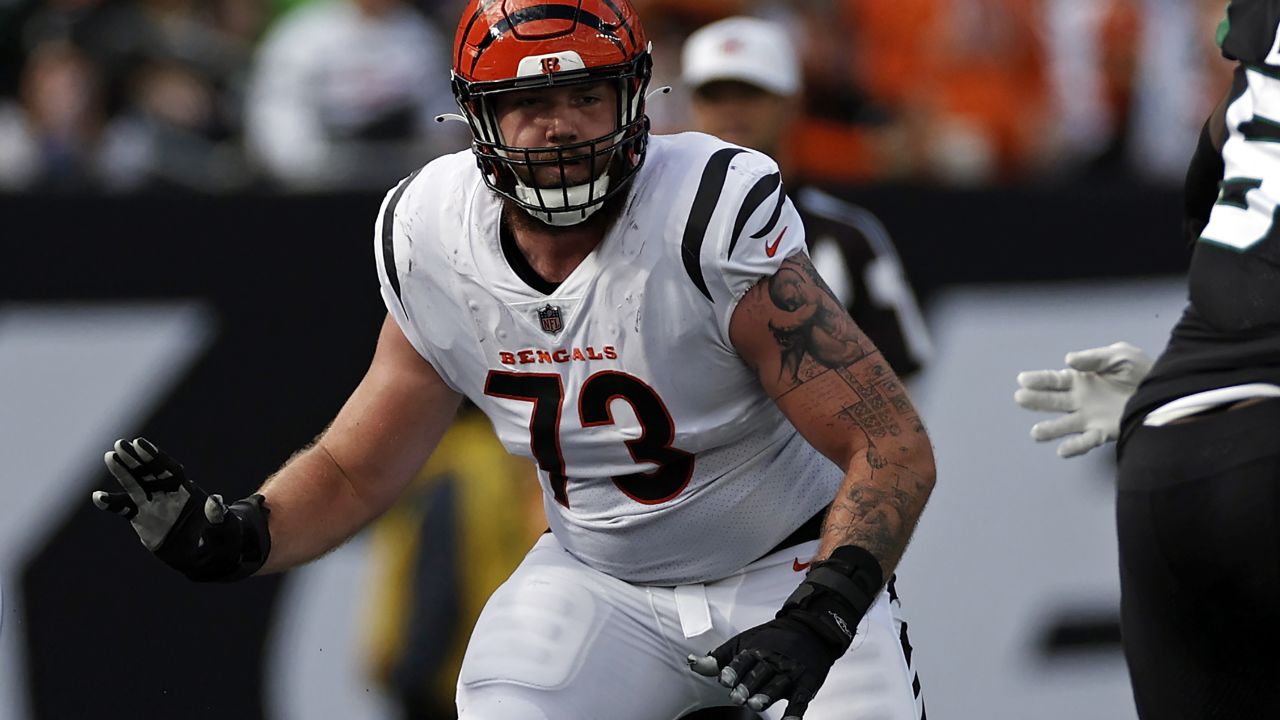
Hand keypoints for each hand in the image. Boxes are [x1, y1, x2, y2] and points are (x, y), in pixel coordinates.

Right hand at [93, 437, 269, 580]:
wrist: (209, 556)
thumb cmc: (221, 538)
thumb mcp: (224, 528)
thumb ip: (218, 515)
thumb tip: (217, 501)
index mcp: (187, 491)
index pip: (168, 469)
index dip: (155, 457)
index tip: (140, 444)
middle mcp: (168, 493)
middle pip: (149, 472)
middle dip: (136, 459)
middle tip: (120, 444)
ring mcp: (153, 505)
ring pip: (135, 485)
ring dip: (123, 472)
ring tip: (110, 456)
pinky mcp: (143, 519)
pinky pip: (125, 509)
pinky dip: (112, 503)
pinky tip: (99, 497)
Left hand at [687, 614, 842, 718]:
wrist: (809, 629)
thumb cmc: (771, 639)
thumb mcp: (743, 643)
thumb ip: (718, 658)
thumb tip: (692, 663)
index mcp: (755, 650)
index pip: (742, 660)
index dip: (732, 670)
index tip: (723, 679)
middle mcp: (773, 661)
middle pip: (759, 675)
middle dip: (747, 686)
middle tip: (737, 697)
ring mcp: (790, 673)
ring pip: (777, 686)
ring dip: (766, 696)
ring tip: (755, 704)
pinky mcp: (806, 684)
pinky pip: (800, 700)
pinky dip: (795, 712)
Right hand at [1014, 342, 1152, 457]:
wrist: (1166, 391)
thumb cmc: (1142, 370)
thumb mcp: (1120, 355)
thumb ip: (1094, 358)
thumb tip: (1068, 360)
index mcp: (1081, 379)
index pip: (1055, 380)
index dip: (1039, 380)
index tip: (1022, 379)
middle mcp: (1081, 400)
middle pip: (1054, 401)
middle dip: (1037, 400)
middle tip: (1021, 398)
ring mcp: (1091, 417)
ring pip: (1065, 424)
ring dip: (1050, 429)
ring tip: (1036, 433)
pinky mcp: (1105, 431)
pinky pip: (1087, 441)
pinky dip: (1075, 447)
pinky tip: (1062, 451)